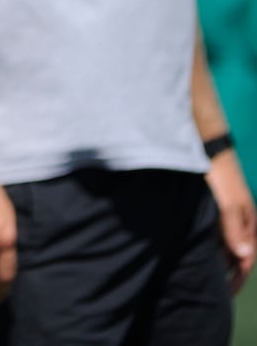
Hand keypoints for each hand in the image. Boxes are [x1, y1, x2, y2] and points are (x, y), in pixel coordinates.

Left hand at [207, 149, 255, 293]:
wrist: (207, 148)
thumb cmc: (220, 176)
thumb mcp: (228, 204)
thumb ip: (234, 229)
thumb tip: (244, 255)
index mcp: (248, 224)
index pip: (246, 258)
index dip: (236, 277)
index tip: (224, 293)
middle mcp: (239, 222)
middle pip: (234, 254)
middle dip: (226, 272)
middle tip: (209, 289)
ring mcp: (226, 215)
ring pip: (222, 244)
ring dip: (215, 258)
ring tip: (198, 273)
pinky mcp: (212, 208)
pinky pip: (211, 233)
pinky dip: (206, 244)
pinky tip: (191, 249)